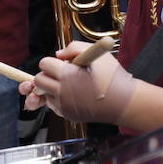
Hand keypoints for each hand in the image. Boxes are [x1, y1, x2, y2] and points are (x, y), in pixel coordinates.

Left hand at [18, 40, 137, 123]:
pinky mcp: (68, 115)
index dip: (52, 61)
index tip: (62, 63)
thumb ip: (73, 48)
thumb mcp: (95, 53)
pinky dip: (59, 100)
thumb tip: (58, 54)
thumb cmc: (112, 76)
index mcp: (66, 74)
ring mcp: (63, 105)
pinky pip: (54, 106)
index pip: (44, 64)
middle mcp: (61, 91)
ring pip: (44, 94)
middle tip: (60, 73)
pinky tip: (73, 95)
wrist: (124, 102)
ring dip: (51, 88)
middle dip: (47, 75)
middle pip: (38, 81)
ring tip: (69, 85)